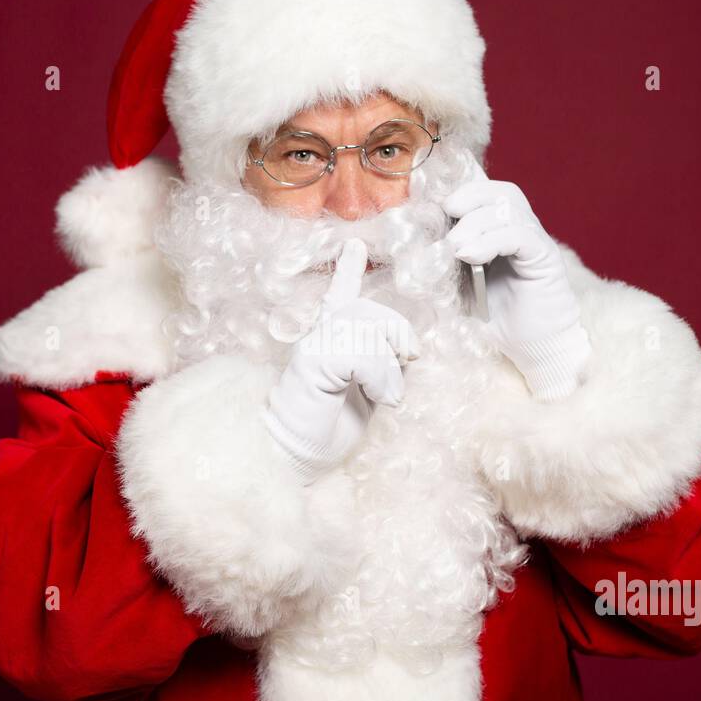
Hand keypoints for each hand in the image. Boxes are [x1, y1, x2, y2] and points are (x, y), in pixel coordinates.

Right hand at [260, 238, 421, 483]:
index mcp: (329, 342)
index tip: (354, 245)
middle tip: (408, 361)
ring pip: (366, 328)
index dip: (348, 270)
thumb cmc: (326, 431)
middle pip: (367, 309)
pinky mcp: (312, 361)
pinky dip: (382, 377)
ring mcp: (313, 346)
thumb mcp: (367, 394)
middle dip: (398, 332)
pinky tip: (382, 400)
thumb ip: (382, 367)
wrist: (292, 455)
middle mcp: (319, 337)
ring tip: (388, 394)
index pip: (340, 297)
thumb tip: (408, 351)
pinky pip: (361, 353)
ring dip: (389, 364)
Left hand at [443, 150, 590, 400]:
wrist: (532, 348)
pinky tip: (471, 256)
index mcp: (499, 232)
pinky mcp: (544, 257)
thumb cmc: (497, 320)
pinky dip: (492, 239)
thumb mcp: (459, 288)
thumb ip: (444, 265)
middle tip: (444, 217)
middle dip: (467, 198)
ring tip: (455, 246)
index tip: (430, 210)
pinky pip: (520, 234)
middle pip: (499, 192)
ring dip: (475, 221)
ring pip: (509, 207)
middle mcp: (519, 230)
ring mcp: (534, 241)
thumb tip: (413, 249)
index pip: (483, 195)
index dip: (457, 195)